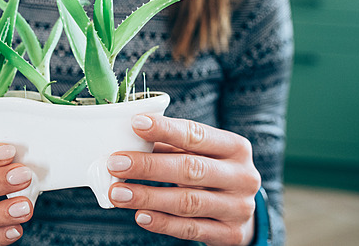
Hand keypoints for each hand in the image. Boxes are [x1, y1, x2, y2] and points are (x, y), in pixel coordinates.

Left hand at [106, 115, 260, 245]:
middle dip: (149, 166)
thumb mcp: (200, 154)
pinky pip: (190, 229)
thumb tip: (128, 139)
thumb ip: (170, 146)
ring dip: (148, 197)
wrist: (242, 210)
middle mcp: (242, 176)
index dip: (165, 129)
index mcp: (236, 147)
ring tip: (119, 192)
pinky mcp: (231, 234)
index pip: (197, 135)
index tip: (135, 124)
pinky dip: (162, 223)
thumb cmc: (213, 172)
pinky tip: (140, 215)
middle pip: (190, 169)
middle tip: (116, 163)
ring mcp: (238, 208)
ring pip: (188, 202)